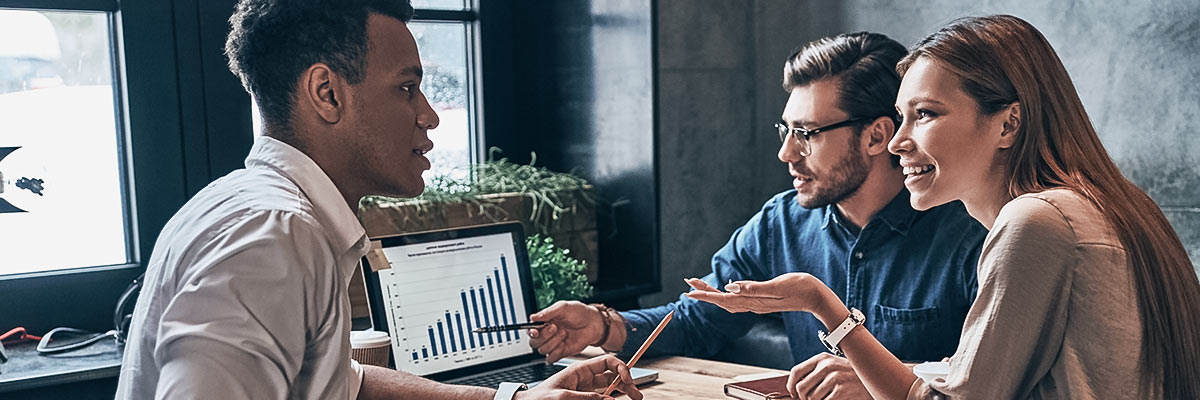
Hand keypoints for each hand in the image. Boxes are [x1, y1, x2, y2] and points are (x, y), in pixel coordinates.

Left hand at [517, 355, 643, 399]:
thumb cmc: (539, 398)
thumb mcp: (563, 397)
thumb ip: (587, 397)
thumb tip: (609, 399)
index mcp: (579, 369)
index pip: (607, 362)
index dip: (621, 368)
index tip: (628, 380)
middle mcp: (585, 377)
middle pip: (612, 375)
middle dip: (626, 382)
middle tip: (637, 394)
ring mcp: (585, 388)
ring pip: (610, 386)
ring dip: (622, 390)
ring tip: (634, 397)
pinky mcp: (584, 397)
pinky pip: (601, 395)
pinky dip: (611, 397)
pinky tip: (617, 399)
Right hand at [528, 301, 604, 362]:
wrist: (593, 323)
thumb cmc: (579, 313)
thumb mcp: (563, 307)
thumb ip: (548, 312)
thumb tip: (533, 317)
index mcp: (544, 323)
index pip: (530, 330)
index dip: (531, 332)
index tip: (536, 331)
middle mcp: (546, 335)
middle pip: (534, 342)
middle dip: (544, 336)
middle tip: (555, 327)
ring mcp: (553, 345)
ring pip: (542, 350)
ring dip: (553, 342)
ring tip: (564, 333)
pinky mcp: (560, 353)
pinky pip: (550, 359)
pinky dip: (556, 353)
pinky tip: (564, 344)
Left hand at [683, 273, 833, 313]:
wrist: (817, 297)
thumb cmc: (800, 288)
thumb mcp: (777, 286)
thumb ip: (753, 288)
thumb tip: (729, 287)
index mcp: (753, 301)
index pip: (723, 299)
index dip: (705, 295)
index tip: (689, 290)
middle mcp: (752, 305)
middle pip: (722, 300)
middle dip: (704, 292)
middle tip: (688, 283)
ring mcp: (757, 304)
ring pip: (729, 301)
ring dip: (713, 293)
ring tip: (699, 286)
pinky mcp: (762, 301)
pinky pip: (738, 300)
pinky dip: (726, 296)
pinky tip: (724, 291)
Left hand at [786, 353, 870, 399]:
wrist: (874, 378)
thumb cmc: (850, 375)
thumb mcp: (832, 367)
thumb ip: (815, 372)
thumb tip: (795, 387)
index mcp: (821, 358)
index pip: (796, 371)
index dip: (790, 385)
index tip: (793, 393)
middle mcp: (827, 366)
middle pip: (801, 387)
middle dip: (803, 398)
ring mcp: (835, 378)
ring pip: (811, 398)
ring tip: (827, 398)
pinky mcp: (842, 390)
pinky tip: (835, 399)